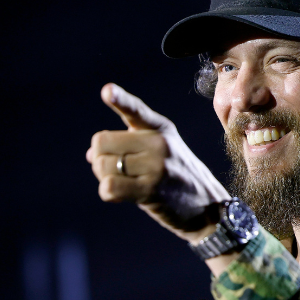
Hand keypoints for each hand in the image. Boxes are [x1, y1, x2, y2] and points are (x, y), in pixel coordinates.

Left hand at [87, 83, 229, 241]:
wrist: (209, 208)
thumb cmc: (177, 179)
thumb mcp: (160, 152)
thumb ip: (127, 147)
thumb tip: (90, 155)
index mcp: (160, 128)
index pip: (136, 110)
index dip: (120, 99)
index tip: (106, 91)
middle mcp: (159, 143)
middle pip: (101, 142)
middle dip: (99, 158)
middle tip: (115, 170)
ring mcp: (156, 166)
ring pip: (102, 165)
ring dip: (104, 177)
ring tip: (123, 183)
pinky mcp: (152, 190)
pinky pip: (110, 186)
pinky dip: (107, 192)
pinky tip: (120, 195)